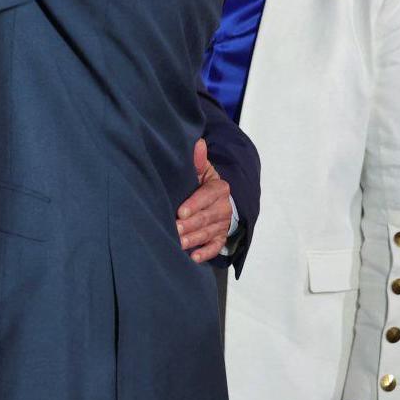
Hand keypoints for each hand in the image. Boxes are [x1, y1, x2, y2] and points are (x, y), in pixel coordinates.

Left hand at [177, 138, 231, 261]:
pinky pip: (216, 246)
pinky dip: (206, 253)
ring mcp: (223, 223)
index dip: (194, 204)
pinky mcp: (222, 237)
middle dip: (190, 224)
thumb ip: (198, 160)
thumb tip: (197, 142)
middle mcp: (224, 206)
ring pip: (209, 232)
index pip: (208, 196)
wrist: (221, 199)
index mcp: (219, 188)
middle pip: (207, 216)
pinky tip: (194, 257)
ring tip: (180, 243)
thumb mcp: (203, 170)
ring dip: (194, 238)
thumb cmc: (204, 183)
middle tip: (175, 229)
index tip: (180, 212)